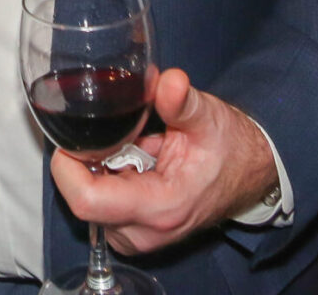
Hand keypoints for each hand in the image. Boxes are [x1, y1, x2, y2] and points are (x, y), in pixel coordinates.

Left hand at [48, 68, 279, 255]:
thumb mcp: (207, 117)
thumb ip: (182, 101)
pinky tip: (137, 163)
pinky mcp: (133, 233)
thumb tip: (168, 81)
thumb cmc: (229, 148)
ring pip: (89, 201)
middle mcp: (144, 232)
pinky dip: (110, 178)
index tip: (74, 139)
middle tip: (122, 138)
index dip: (68, 166)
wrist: (249, 175)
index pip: (86, 201)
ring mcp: (137, 237)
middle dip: (89, 162)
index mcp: (160, 208)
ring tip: (137, 151)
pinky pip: (100, 205)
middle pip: (82, 198)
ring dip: (101, 170)